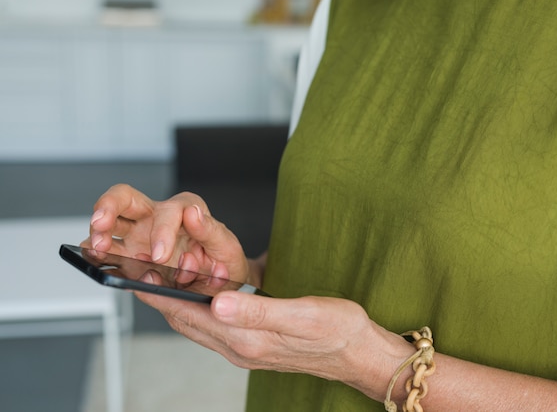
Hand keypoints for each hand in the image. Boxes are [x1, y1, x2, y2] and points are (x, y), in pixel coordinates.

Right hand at [84, 184, 253, 284]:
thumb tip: (193, 213)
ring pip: (109, 223)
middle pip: (125, 198)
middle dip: (108, 206)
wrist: (220, 286)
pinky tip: (98, 265)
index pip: (168, 210)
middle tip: (101, 223)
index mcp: (184, 211)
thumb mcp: (227, 246)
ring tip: (97, 249)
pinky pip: (107, 253)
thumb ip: (211, 230)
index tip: (159, 255)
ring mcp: (139, 237)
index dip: (161, 231)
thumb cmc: (223, 261)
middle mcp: (157, 219)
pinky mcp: (129, 257)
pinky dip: (99, 258)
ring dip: (98, 234)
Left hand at [135, 289, 414, 400]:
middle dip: (160, 296)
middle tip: (141, 270)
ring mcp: (245, 348)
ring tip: (163, 278)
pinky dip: (199, 308)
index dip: (158, 294)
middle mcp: (239, 347)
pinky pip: (214, 326)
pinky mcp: (254, 344)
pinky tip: (203, 293)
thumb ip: (257, 311)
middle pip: (185, 321)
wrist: (358, 352)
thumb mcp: (302, 315)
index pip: (187, 315)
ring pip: (197, 324)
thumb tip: (217, 302)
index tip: (132, 275)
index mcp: (245, 339)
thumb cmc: (336, 330)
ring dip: (177, 302)